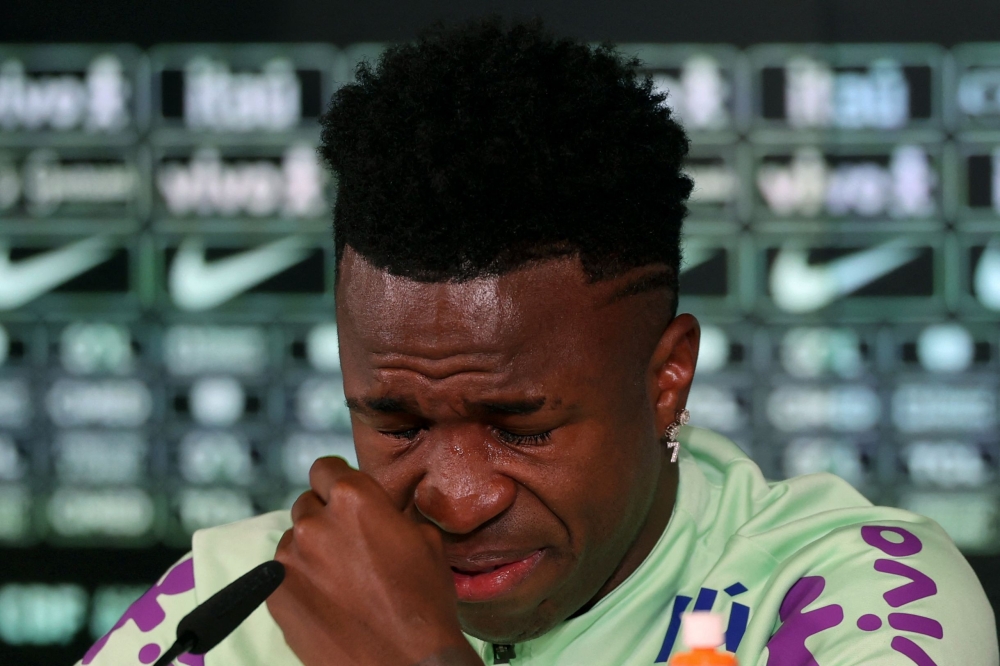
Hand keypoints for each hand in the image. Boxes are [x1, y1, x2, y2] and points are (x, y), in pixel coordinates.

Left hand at [267, 457, 482, 665]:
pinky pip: (281, 573)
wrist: (403, 663)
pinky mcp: (274, 593)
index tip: (345, 497)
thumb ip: (392, 513)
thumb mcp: (426, 540)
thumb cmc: (423, 603)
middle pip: (308, 502)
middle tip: (349, 543)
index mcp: (354, 498)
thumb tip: (382, 509)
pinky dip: (299, 579)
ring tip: (340, 577)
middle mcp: (315, 522)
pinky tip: (327, 598)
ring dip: (312, 548)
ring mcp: (290, 559)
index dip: (338, 481)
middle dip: (326, 516)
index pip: (325, 468)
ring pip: (294, 538)